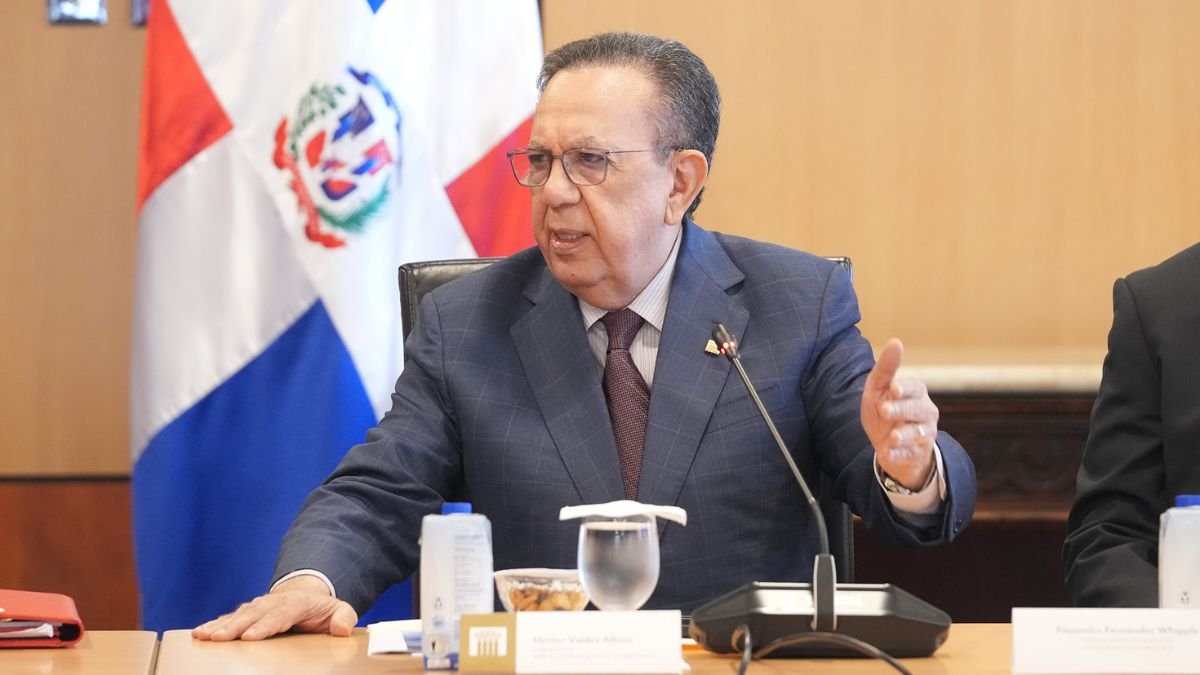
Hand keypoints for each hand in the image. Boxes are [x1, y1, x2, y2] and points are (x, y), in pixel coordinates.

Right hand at [191, 575, 356, 640]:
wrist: (306, 594)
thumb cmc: (322, 608)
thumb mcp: (340, 610)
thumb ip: (344, 618)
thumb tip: (342, 629)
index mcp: (295, 603)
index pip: (280, 614)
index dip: (265, 625)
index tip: (250, 636)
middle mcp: (272, 603)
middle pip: (252, 615)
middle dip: (234, 627)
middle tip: (218, 638)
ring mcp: (258, 607)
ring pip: (236, 616)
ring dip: (219, 626)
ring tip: (202, 635)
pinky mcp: (246, 613)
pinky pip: (228, 619)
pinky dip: (214, 625)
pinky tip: (200, 634)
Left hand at [861, 338, 937, 490]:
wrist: (888, 445)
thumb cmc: (884, 410)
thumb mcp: (878, 389)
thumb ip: (886, 368)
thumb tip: (895, 341)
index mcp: (917, 393)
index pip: (915, 388)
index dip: (905, 389)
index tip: (893, 388)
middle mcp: (926, 413)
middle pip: (917, 410)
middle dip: (901, 410)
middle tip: (885, 410)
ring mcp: (924, 435)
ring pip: (918, 434)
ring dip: (904, 436)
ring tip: (892, 437)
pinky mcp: (917, 455)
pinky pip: (910, 455)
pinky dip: (899, 455)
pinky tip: (888, 455)